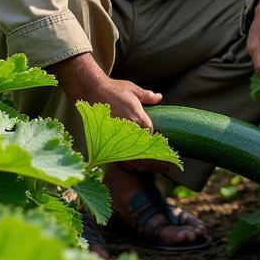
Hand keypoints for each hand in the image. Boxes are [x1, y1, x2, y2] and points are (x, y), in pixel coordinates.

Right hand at [47, 53, 172, 172]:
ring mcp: (117, 138)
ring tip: (154, 169)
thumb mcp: (133, 90)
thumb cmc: (113, 89)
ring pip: (133, 159)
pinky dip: (129, 164)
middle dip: (157, 162)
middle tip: (168, 167)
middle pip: (145, 153)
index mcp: (139, 119)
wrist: (90, 90)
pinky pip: (120, 159)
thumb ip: (147, 96)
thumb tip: (159, 97)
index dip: (160, 146)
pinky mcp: (106, 143)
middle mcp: (129, 131)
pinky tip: (136, 166)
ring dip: (144, 166)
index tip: (168, 152)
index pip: (153, 138)